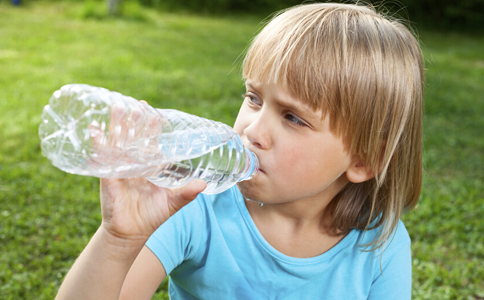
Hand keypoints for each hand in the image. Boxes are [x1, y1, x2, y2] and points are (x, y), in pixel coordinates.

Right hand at [94, 99, 206, 242]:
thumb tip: (203, 184)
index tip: (155, 112)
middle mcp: (135, 163)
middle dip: (135, 121)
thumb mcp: (173, 203)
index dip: (153, 128)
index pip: (152, 142)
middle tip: (138, 104)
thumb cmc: (152, 216)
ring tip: (119, 107)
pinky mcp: (107, 176)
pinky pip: (102, 158)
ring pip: (118, 142)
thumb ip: (187, 193)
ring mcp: (120, 168)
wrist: (131, 233)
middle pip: (134, 137)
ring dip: (118, 125)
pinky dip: (98, 144)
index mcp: (150, 166)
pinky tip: (94, 130)